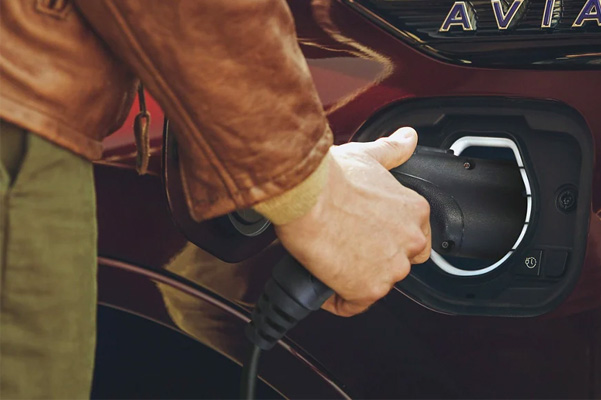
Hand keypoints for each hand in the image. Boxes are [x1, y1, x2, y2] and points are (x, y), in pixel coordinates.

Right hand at [275, 127, 430, 316]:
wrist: (306, 195)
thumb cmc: (332, 176)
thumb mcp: (369, 156)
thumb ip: (393, 150)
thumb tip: (406, 138)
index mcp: (414, 211)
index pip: (414, 238)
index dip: (389, 239)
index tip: (369, 235)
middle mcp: (410, 241)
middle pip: (397, 263)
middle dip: (375, 259)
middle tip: (347, 246)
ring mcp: (391, 269)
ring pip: (377, 284)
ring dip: (356, 278)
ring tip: (332, 261)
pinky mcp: (367, 290)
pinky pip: (352, 305)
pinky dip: (336, 299)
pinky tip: (324, 283)